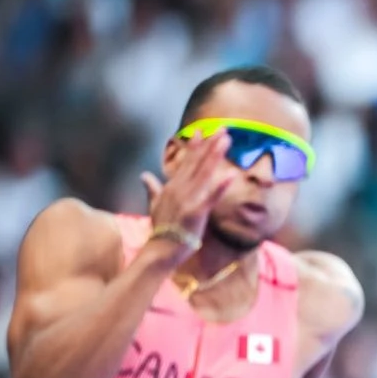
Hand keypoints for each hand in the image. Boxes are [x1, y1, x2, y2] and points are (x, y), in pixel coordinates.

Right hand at [140, 129, 237, 256]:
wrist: (160, 249)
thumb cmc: (161, 229)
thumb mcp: (155, 206)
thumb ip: (152, 189)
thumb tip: (144, 176)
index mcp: (173, 187)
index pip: (186, 163)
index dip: (195, 147)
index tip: (202, 131)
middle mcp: (179, 189)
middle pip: (197, 163)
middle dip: (210, 145)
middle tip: (222, 128)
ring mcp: (188, 199)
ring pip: (204, 173)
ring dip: (215, 156)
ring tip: (227, 141)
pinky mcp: (195, 212)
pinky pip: (211, 197)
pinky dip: (221, 186)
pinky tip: (232, 175)